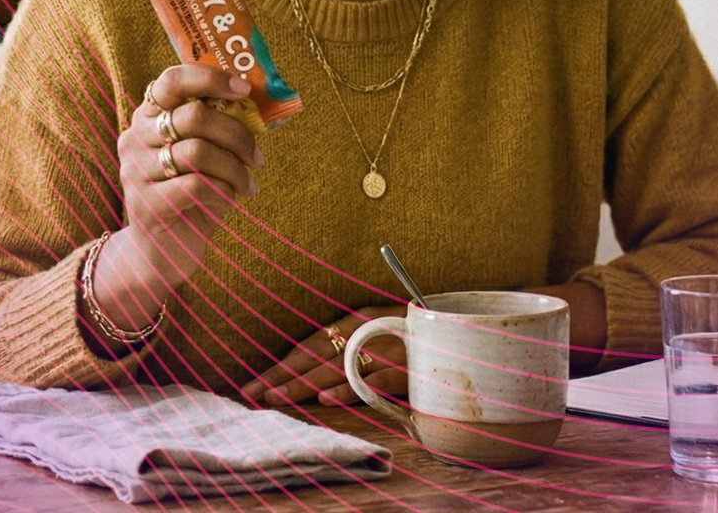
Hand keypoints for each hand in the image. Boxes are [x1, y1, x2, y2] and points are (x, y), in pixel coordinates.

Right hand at [114, 64, 261, 289]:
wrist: (159, 256)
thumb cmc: (189, 197)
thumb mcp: (202, 158)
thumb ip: (217, 130)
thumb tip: (258, 105)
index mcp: (147, 118)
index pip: (171, 80)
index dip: (210, 78)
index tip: (243, 90)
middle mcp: (135, 139)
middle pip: (194, 115)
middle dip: (237, 134)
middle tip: (256, 156)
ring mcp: (137, 172)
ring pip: (199, 151)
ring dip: (235, 167)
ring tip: (248, 183)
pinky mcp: (147, 205)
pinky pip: (197, 185)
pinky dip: (224, 191)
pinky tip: (230, 201)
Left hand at [241, 306, 407, 407]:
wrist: (464, 326)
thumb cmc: (415, 333)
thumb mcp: (379, 330)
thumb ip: (349, 344)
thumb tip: (312, 372)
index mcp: (359, 318)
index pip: (311, 343)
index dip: (281, 363)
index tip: (253, 384)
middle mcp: (370, 329)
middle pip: (318, 355)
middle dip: (284, 376)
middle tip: (255, 394)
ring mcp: (388, 347)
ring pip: (340, 367)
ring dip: (306, 383)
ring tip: (279, 397)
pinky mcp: (409, 366)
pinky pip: (375, 378)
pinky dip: (349, 387)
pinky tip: (326, 399)